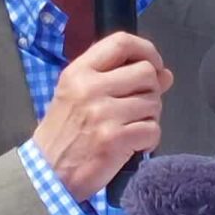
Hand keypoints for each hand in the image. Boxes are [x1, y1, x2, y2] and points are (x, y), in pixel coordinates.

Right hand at [31, 32, 173, 201]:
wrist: (49, 172)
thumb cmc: (64, 131)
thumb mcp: (79, 94)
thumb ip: (119, 79)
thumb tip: (165, 73)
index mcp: (79, 71)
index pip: (121, 42)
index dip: (146, 50)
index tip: (154, 64)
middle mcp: (91, 87)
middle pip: (146, 72)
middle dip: (152, 90)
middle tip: (139, 106)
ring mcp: (104, 113)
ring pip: (154, 102)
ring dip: (150, 117)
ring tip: (131, 127)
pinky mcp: (115, 139)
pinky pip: (153, 130)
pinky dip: (149, 140)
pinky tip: (133, 144)